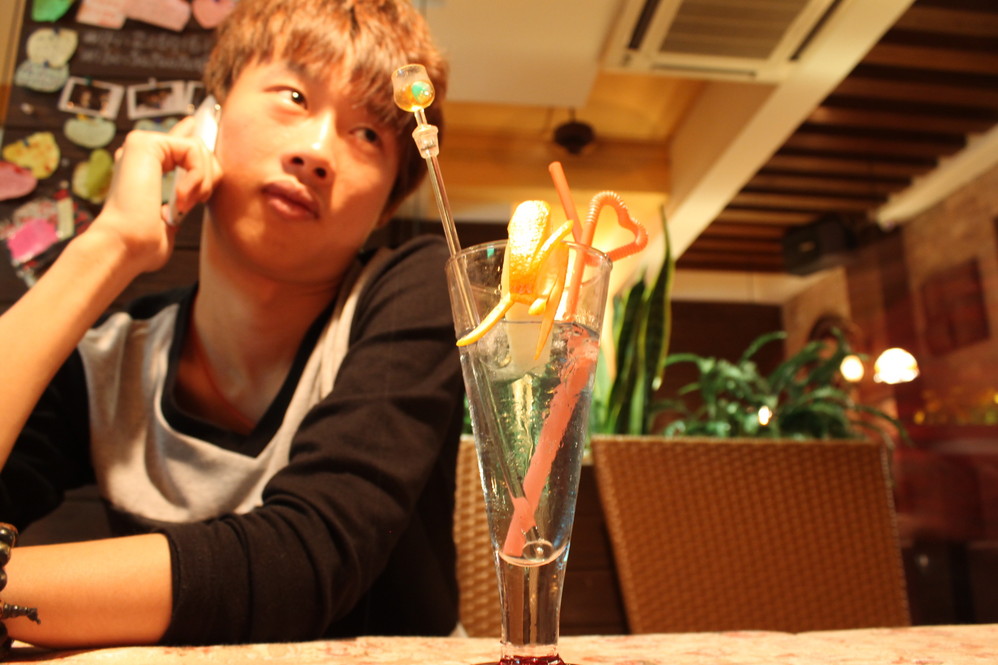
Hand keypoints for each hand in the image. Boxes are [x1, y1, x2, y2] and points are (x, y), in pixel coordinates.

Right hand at [95, 120, 221, 275]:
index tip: (200, 119)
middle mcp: (142, 152)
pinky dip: (197, 177)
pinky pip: (195, 150)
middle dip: (208, 179)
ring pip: (200, 149)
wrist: (126, 245)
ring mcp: (141, 144)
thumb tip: (206, 175)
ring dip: (203, 182)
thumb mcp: (175, 215)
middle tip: (189, 204)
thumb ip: (188, 193)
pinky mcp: (145, 142)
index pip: (177, 141)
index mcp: (146, 168)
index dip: (194, 131)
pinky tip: (180, 196)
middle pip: (200, 149)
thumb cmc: (145, 242)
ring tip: (182, 203)